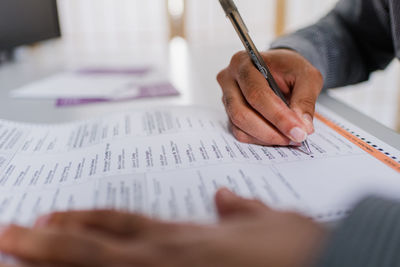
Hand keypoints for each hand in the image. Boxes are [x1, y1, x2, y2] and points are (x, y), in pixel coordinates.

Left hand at [0, 189, 326, 266]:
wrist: (322, 264)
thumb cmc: (293, 248)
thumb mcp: (266, 220)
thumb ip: (239, 208)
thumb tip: (222, 197)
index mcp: (185, 236)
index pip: (121, 224)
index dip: (82, 222)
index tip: (46, 220)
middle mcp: (169, 257)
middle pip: (98, 249)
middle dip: (49, 244)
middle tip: (9, 236)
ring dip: (62, 263)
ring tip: (21, 253)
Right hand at [217, 49, 322, 145]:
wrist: (280, 68)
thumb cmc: (290, 68)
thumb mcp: (307, 76)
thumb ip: (305, 99)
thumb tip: (303, 127)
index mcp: (244, 63)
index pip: (257, 93)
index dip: (278, 116)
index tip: (299, 132)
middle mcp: (229, 79)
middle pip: (242, 113)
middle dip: (270, 131)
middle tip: (295, 138)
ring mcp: (226, 98)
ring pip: (239, 126)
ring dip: (266, 137)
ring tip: (289, 138)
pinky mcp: (229, 113)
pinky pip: (240, 133)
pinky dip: (260, 139)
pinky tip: (277, 136)